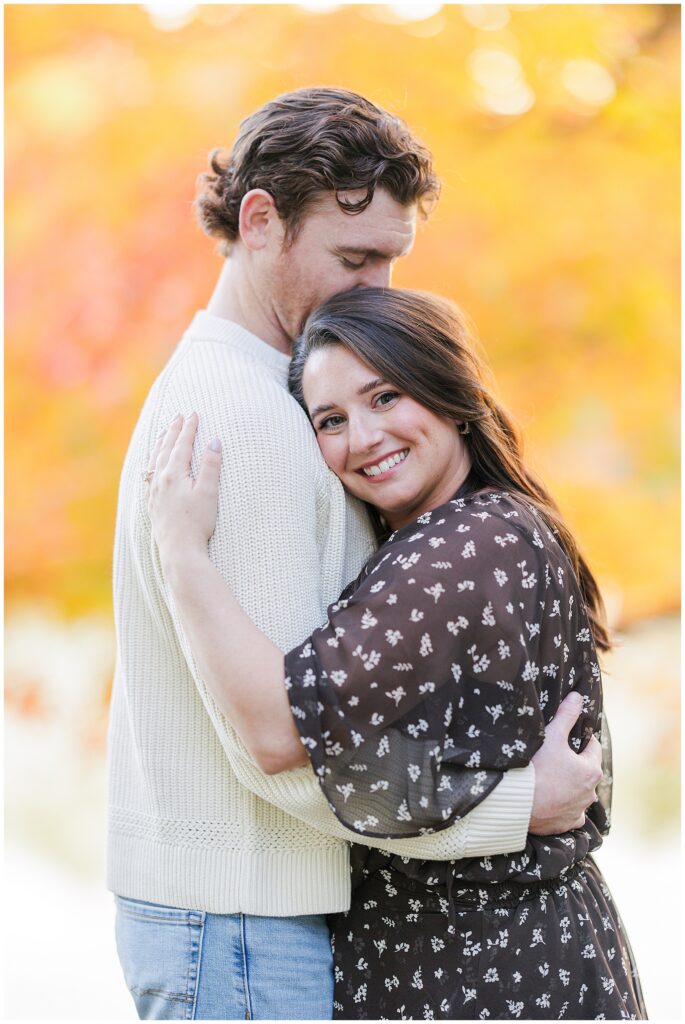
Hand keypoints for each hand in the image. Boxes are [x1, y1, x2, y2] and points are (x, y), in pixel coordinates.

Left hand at [145, 413, 221, 568]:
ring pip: (155, 461)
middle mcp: (160, 480)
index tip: (194, 414)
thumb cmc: (197, 522)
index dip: (189, 428)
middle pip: (166, 449)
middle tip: (178, 416)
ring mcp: (154, 492)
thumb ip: (210, 465)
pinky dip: (153, 463)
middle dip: (173, 431)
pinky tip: (153, 466)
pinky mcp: (152, 505)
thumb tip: (214, 441)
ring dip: (161, 444)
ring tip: (165, 433)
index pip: (182, 444)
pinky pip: (149, 476)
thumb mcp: (208, 492)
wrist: (179, 550)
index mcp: (174, 474)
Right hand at [529, 691, 603, 834]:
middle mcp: (591, 793)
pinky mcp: (567, 824)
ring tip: (553, 779)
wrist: (519, 803)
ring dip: (572, 787)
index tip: (571, 737)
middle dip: (576, 764)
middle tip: (557, 756)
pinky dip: (565, 807)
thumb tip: (578, 697)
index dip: (582, 739)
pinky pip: (571, 814)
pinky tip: (553, 801)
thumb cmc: (537, 768)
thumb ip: (567, 715)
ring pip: (580, 794)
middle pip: (587, 772)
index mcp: (591, 770)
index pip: (593, 748)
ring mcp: (579, 810)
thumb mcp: (552, 736)